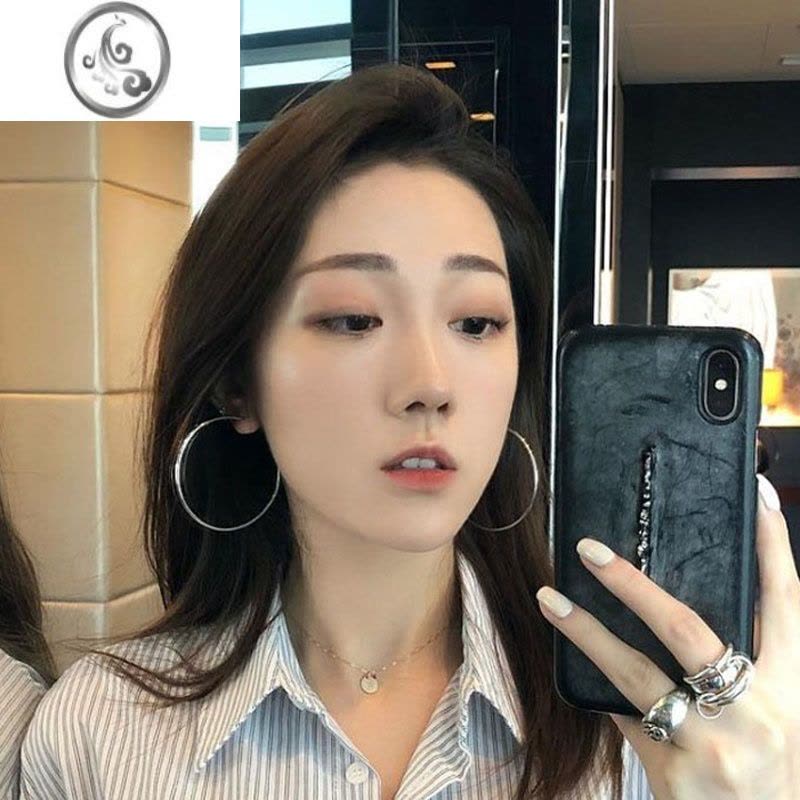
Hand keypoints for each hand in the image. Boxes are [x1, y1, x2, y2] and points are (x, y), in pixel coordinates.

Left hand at [536, 475, 799, 798]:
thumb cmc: (767, 775)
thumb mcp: (775, 719)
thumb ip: (743, 668)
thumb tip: (676, 604)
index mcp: (791, 690)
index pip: (786, 603)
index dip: (772, 546)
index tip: (757, 496)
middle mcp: (758, 712)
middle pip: (688, 627)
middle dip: (632, 584)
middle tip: (589, 549)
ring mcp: (713, 744)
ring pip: (636, 670)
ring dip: (587, 630)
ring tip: (550, 598)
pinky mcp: (676, 773)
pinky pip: (625, 714)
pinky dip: (600, 685)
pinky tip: (570, 658)